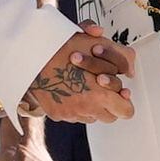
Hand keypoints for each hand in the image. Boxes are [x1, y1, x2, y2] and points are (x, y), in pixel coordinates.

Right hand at [19, 25, 136, 123]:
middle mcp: (87, 108)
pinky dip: (75, 105)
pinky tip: (71, 89)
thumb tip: (130, 67)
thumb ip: (119, 54)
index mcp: (100, 94)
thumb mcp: (96, 44)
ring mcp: (71, 114)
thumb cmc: (61, 49)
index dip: (125, 101)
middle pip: (110, 116)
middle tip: (104, 88)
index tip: (121, 92)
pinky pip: (73, 115)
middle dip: (110, 103)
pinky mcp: (57, 114)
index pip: (125, 111)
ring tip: (85, 86)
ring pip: (92, 116)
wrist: (29, 57)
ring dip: (92, 105)